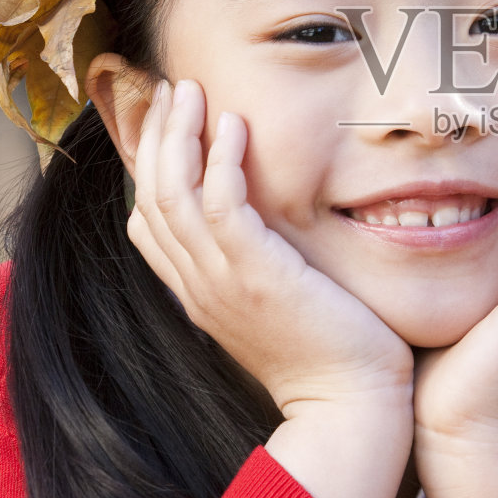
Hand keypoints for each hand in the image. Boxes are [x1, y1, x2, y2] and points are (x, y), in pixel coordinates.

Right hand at [127, 78, 414, 416]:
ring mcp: (221, 280)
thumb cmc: (331, 357)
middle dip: (157, 136)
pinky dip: (222, 159)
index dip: (149, 168)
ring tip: (192, 91)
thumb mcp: (279, 306)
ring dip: (179, 135)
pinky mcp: (255, 274)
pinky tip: (235, 124)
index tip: (170, 123)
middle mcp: (198, 284)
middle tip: (175, 89)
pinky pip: (221, 203)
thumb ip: (258, 268)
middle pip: (151, 196)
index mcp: (199, 292)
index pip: (148, 222)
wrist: (349, 408)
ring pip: (173, 193)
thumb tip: (265, 232)